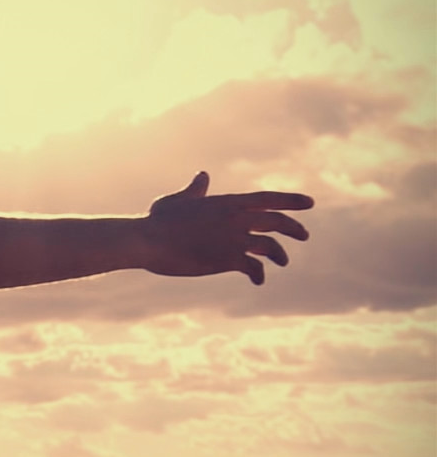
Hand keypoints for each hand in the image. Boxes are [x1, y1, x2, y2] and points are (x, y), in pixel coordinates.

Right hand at [140, 173, 311, 284]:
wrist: (147, 240)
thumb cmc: (157, 220)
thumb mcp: (177, 200)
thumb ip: (194, 190)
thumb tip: (203, 175)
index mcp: (227, 202)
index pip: (268, 199)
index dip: (291, 200)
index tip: (310, 203)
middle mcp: (237, 218)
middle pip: (277, 222)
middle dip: (294, 228)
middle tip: (304, 234)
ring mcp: (235, 239)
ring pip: (271, 246)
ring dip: (280, 254)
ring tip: (283, 261)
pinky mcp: (229, 259)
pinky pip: (254, 268)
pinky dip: (259, 274)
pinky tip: (258, 280)